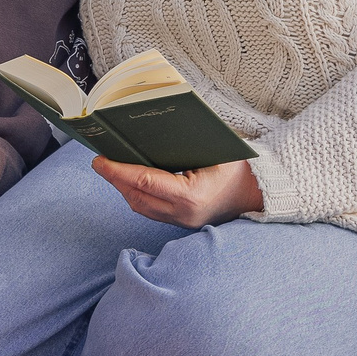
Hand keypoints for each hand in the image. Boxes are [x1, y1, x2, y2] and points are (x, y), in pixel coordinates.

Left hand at [90, 156, 262, 227]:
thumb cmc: (238, 167)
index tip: (100, 160)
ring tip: (111, 170)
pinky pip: (150, 211)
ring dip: (123, 189)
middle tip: (100, 162)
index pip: (145, 182)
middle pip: (137, 198)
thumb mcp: (213, 150)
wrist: (257, 193)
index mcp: (190, 196)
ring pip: (140, 207)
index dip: (118, 171)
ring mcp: (181, 222)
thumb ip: (183, 144)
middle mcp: (183, 214)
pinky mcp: (181, 223)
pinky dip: (136, 196)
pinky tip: (130, 182)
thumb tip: (150, 132)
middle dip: (115, 179)